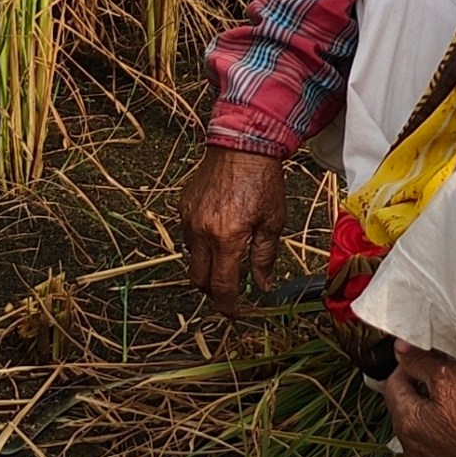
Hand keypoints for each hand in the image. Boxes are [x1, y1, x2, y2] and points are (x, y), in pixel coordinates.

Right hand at [176, 146, 287, 316]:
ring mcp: (188, 218)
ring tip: (227, 255)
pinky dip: (201, 242)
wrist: (242, 144)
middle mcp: (201, 231)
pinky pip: (188, 235)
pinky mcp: (183, 206)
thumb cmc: (263, 180)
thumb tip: (263, 285)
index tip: (234, 312)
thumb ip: (264, 257)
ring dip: (207, 264)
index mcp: (226, 237)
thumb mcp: (273, 221)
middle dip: (212, 290)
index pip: (221, 285)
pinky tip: (218, 230)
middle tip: (229, 290)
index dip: (227, 305)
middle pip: (198, 279)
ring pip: (192, 257)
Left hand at [382, 342, 455, 456]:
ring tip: (454, 403)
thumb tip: (400, 349)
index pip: (393, 384)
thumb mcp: (449, 379)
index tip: (426, 360)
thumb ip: (420, 362)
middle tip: (444, 379)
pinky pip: (434, 449)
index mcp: (405, 422)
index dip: (408, 367)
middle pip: (405, 408)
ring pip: (419, 430)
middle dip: (419, 391)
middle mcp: (409, 448)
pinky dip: (441, 436)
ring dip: (429, 415)